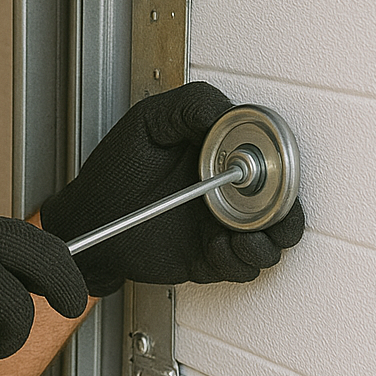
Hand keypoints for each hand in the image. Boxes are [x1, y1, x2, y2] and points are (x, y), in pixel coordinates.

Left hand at [39, 82, 304, 295]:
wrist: (90, 219)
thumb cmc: (116, 169)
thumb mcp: (148, 122)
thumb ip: (190, 107)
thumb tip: (231, 112)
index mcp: (221, 155)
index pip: (271, 155)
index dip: (277, 159)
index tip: (263, 162)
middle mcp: (229, 191)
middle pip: (284, 202)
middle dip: (285, 208)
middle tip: (268, 209)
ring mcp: (223, 226)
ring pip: (273, 239)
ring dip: (267, 239)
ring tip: (242, 235)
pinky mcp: (213, 258)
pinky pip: (243, 267)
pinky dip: (239, 261)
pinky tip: (217, 247)